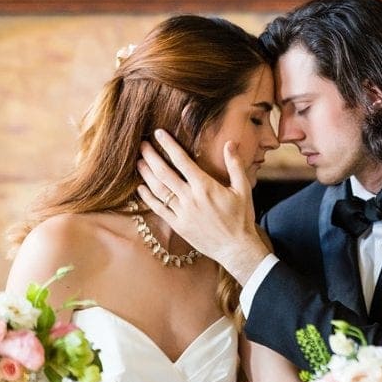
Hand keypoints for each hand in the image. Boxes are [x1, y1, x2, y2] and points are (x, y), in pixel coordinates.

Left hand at [137, 129, 269, 284]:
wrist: (236, 248)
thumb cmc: (242, 218)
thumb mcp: (243, 189)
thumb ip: (235, 165)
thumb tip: (230, 143)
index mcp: (205, 186)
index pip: (182, 160)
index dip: (169, 145)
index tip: (159, 133)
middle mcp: (190, 198)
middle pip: (164, 173)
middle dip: (151, 157)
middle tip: (142, 145)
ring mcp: (182, 213)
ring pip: (159, 190)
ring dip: (146, 174)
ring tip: (139, 162)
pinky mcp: (178, 225)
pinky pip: (159, 209)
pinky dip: (148, 198)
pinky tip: (141, 188)